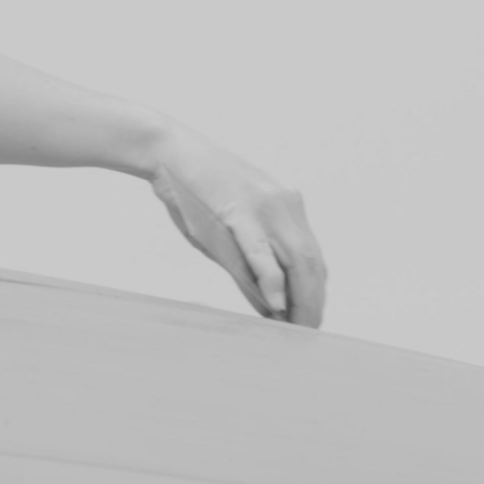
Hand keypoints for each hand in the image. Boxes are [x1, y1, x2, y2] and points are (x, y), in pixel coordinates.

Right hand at [147, 130, 326, 326]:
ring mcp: (264, 204)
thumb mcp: (229, 226)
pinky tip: (276, 304)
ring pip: (297, 258)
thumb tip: (267, 301)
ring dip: (300, 298)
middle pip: (311, 261)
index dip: (315, 291)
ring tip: (296, 326)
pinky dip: (273, 280)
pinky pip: (262, 251)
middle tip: (307, 332)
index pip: (311, 255)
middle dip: (313, 301)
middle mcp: (284, 203)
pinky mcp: (239, 209)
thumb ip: (249, 259)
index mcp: (286, 204)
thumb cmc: (194, 193)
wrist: (168, 151)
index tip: (310, 318)